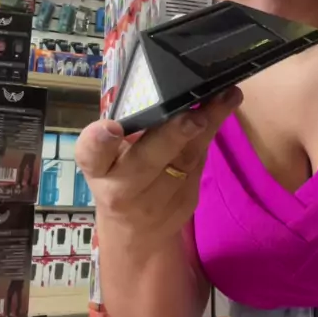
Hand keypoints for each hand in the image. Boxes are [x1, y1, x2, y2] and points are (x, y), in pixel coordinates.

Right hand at [75, 88, 242, 251]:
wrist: (135, 231)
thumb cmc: (118, 175)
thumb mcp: (108, 156)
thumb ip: (125, 127)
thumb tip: (162, 85)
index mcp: (97, 169)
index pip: (92, 155)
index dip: (99, 141)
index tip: (110, 128)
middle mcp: (122, 188)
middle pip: (146, 161)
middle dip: (171, 137)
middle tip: (193, 117)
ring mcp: (156, 201)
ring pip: (185, 159)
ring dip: (208, 126)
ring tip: (226, 97)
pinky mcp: (185, 203)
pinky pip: (200, 162)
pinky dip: (211, 133)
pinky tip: (224, 106)